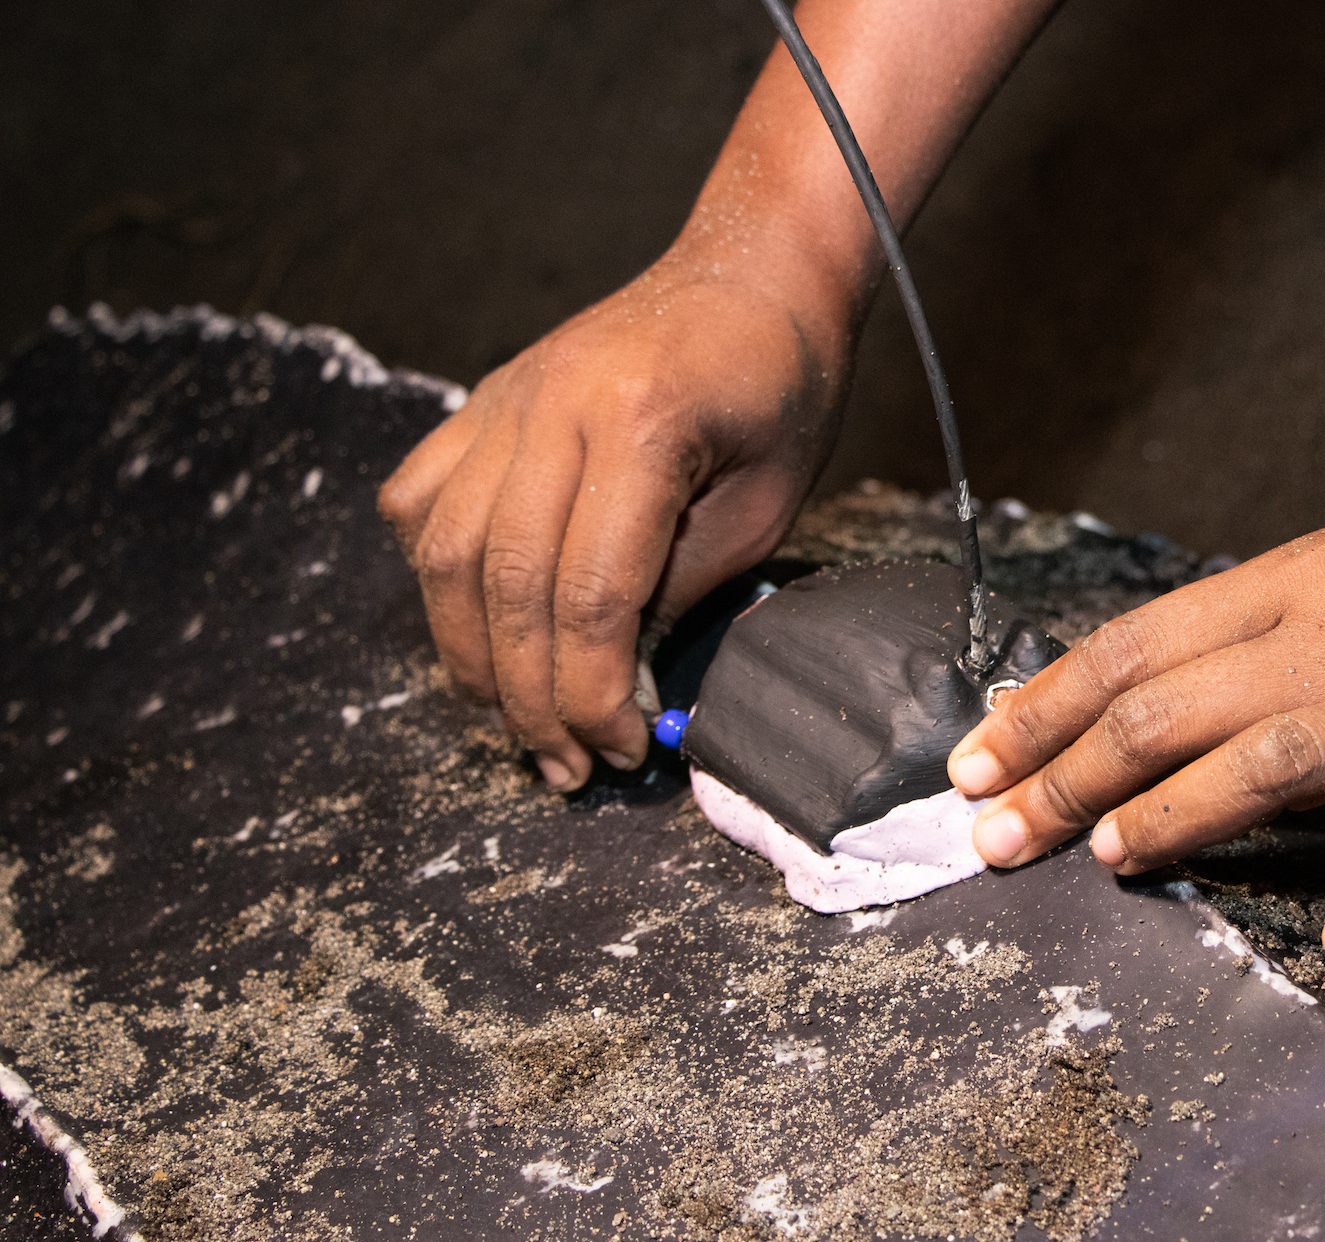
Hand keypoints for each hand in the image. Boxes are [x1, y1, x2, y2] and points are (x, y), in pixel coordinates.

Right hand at [379, 254, 847, 788]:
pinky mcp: (483, 401)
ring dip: (472, 655)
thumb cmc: (783, 388)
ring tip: (518, 721)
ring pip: (442, 551)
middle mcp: (552, 405)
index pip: (587, 595)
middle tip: (566, 766)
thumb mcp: (767, 504)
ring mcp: (505, 398)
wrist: (754, 271)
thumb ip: (681, 588)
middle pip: (503, 583)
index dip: (591, 692)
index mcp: (641, 425)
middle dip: (528, 697)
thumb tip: (610, 682)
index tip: (621, 748)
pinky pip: (420, 501)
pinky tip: (481, 624)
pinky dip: (436, 577)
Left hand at [948, 468, 1324, 964]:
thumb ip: (1238, 623)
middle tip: (993, 835)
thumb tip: (1112, 688)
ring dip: (1181, 816)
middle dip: (1069, 777)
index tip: (976, 761)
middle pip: (1182, 711)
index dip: (1046, 709)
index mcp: (1305, 583)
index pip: (1141, 649)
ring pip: (1283, 767)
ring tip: (1107, 858)